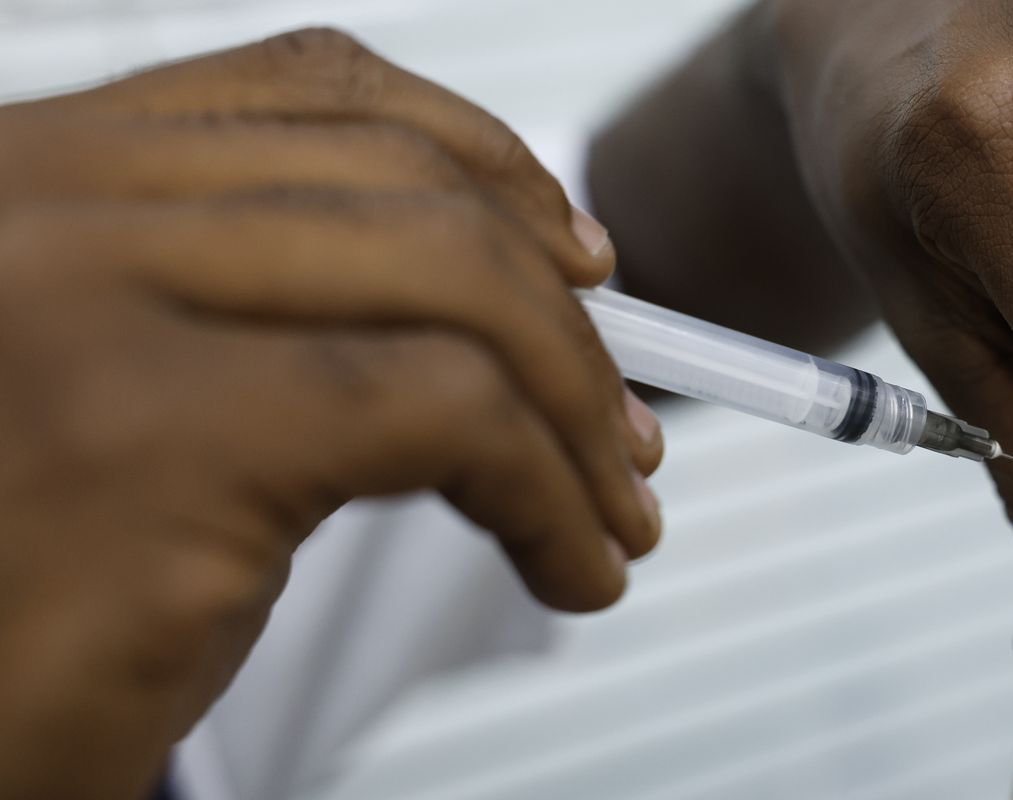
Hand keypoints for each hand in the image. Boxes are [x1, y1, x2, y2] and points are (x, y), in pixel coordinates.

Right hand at [0, 29, 661, 798]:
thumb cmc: (8, 583)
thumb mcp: (113, 383)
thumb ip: (255, 303)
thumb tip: (510, 297)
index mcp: (38, 172)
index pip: (316, 94)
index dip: (485, 164)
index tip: (576, 259)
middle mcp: (46, 205)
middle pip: (411, 187)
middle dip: (563, 316)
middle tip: (623, 423)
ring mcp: (91, 304)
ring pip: (456, 286)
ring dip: (579, 409)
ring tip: (613, 510)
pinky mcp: (157, 438)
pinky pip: (455, 417)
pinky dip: (554, 494)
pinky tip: (571, 568)